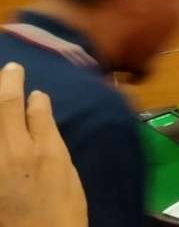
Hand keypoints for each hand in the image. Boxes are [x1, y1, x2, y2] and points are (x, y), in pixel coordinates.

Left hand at [0, 62, 86, 226]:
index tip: (35, 94)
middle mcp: (13, 151)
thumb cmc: (62, 215)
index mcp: (44, 152)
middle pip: (5, 105)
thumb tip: (44, 124)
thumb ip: (53, 147)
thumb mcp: (67, 179)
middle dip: (8, 83)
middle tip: (10, 69)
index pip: (37, 110)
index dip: (35, 98)